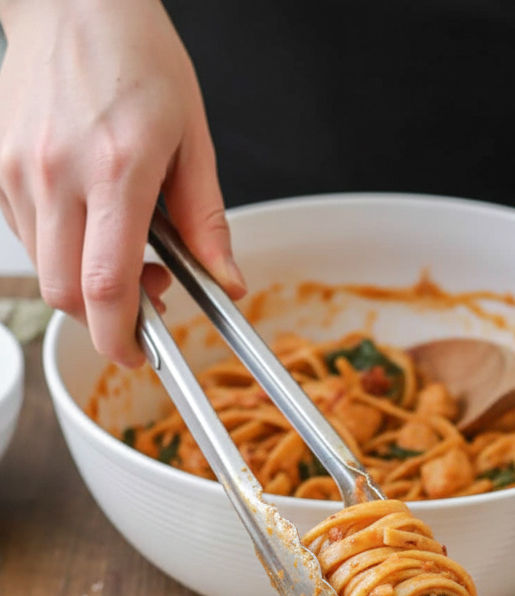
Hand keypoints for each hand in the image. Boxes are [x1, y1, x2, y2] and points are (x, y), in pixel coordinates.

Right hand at [0, 0, 245, 365]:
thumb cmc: (136, 55)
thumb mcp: (192, 136)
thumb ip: (206, 219)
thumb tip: (227, 281)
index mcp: (117, 168)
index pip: (107, 286)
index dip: (122, 338)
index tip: (141, 354)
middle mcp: (59, 173)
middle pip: (68, 295)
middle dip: (106, 321)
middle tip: (146, 299)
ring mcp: (20, 171)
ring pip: (46, 273)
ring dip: (85, 287)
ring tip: (124, 253)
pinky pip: (29, 240)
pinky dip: (63, 253)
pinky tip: (91, 224)